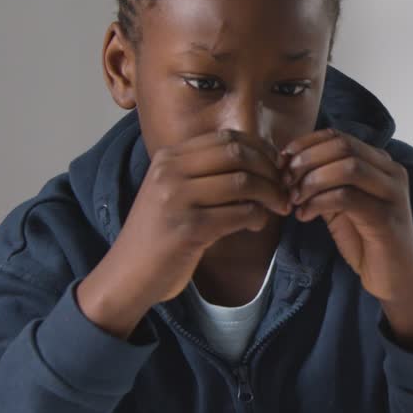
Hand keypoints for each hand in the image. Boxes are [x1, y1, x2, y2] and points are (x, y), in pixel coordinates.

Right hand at [77, 129, 290, 336]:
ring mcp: (177, 200)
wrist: (128, 274)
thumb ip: (206, 172)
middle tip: (284, 189)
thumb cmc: (161, 234)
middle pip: (238, 154)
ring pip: (243, 182)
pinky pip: (240, 214)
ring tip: (278, 207)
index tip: (276, 167)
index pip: (226, 138)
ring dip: (271, 195)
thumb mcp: (175, 191)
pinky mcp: (188, 229)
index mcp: (168, 157)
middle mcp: (170, 172)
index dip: (260, 150)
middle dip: (270, 171)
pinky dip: (258, 218)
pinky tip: (257, 225)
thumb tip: (260, 158)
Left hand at [280, 128, 412, 302]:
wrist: (395, 278)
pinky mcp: (387, 217)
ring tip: (294, 200)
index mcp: (381, 163)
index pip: (339, 137)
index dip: (306, 144)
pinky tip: (304, 216)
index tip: (282, 161)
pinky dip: (319, 202)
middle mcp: (392, 172)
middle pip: (343, 146)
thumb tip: (290, 166)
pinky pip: (347, 197)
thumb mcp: (341, 205)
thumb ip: (324, 183)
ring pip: (347, 168)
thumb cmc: (366, 241)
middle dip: (306, 160)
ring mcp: (393, 193)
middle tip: (285, 182)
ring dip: (312, 180)